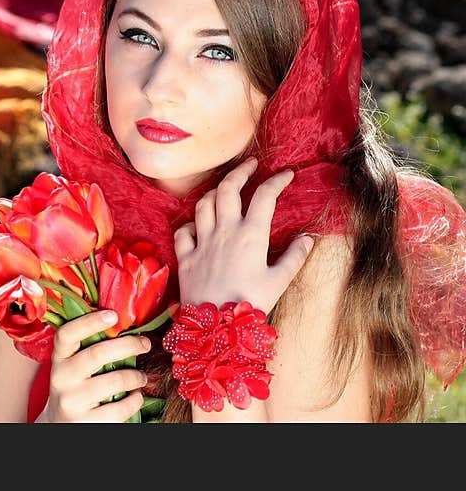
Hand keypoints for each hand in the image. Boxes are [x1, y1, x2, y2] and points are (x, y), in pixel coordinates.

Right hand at [38, 310, 150, 421]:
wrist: (59, 425)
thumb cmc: (75, 388)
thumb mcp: (71, 367)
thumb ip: (87, 349)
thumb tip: (122, 325)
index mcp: (58, 359)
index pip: (67, 334)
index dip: (89, 322)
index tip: (113, 315)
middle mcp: (61, 379)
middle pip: (97, 354)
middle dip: (128, 345)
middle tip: (145, 344)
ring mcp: (72, 402)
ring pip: (114, 381)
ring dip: (136, 376)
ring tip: (142, 377)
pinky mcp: (86, 423)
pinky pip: (120, 408)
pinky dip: (135, 400)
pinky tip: (136, 396)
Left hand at [173, 156, 315, 312]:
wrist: (216, 326)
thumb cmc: (251, 303)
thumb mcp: (278, 281)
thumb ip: (294, 258)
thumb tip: (308, 239)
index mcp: (251, 235)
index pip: (264, 196)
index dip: (276, 180)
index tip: (286, 174)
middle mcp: (224, 231)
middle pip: (228, 188)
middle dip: (240, 172)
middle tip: (250, 165)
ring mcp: (202, 242)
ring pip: (203, 204)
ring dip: (214, 192)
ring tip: (224, 188)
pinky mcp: (185, 256)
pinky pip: (183, 231)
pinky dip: (189, 223)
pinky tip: (197, 225)